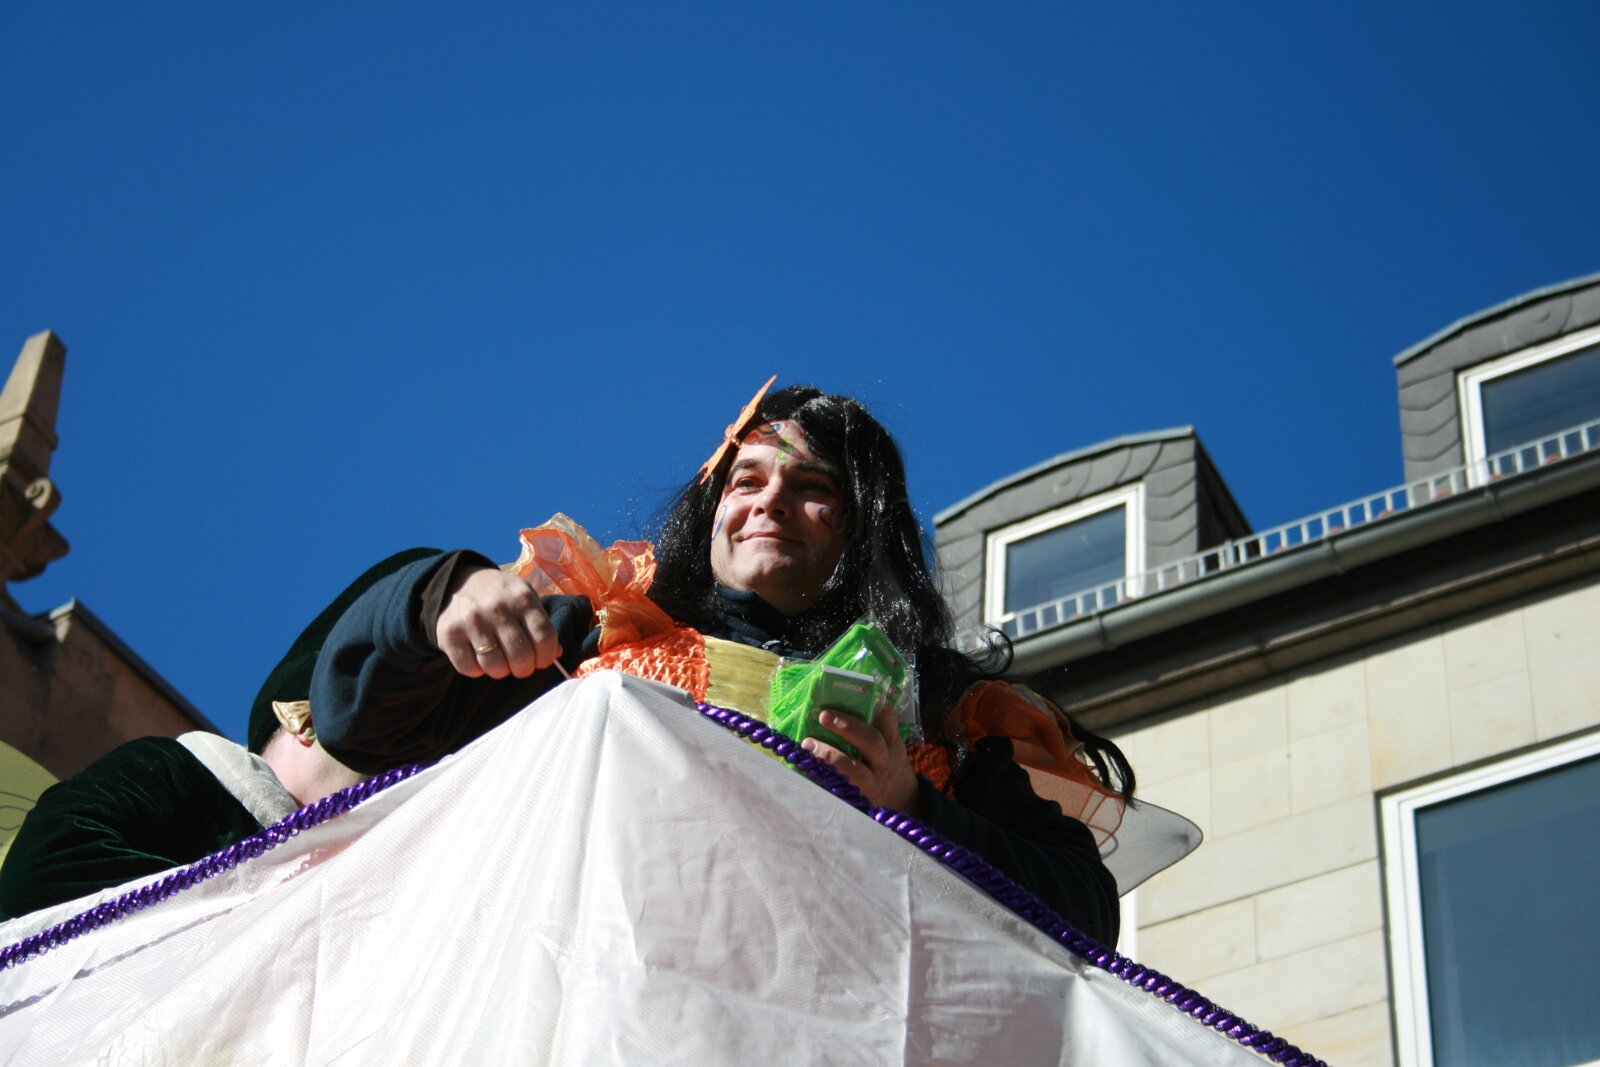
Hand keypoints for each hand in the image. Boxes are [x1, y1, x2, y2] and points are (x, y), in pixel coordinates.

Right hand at [434, 564, 562, 679]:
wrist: (456, 582)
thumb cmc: (499, 595)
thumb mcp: (524, 599)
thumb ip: (541, 624)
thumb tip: (556, 654)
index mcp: (522, 598)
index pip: (545, 637)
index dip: (546, 657)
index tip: (541, 660)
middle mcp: (498, 609)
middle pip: (521, 657)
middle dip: (524, 668)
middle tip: (520, 665)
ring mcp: (472, 622)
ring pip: (496, 667)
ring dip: (501, 671)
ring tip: (500, 661)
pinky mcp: (450, 635)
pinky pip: (470, 669)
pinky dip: (477, 670)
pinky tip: (479, 657)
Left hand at [801, 702, 921, 814]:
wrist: (902, 805)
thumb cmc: (889, 769)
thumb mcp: (892, 750)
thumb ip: (880, 731)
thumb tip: (856, 705)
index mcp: (892, 745)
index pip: (888, 722)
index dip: (878, 709)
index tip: (860, 696)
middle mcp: (884, 762)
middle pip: (871, 741)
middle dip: (847, 726)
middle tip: (824, 715)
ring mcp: (871, 782)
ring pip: (853, 769)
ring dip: (830, 754)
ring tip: (808, 743)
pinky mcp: (858, 799)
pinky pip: (840, 788)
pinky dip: (824, 777)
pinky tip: (808, 768)